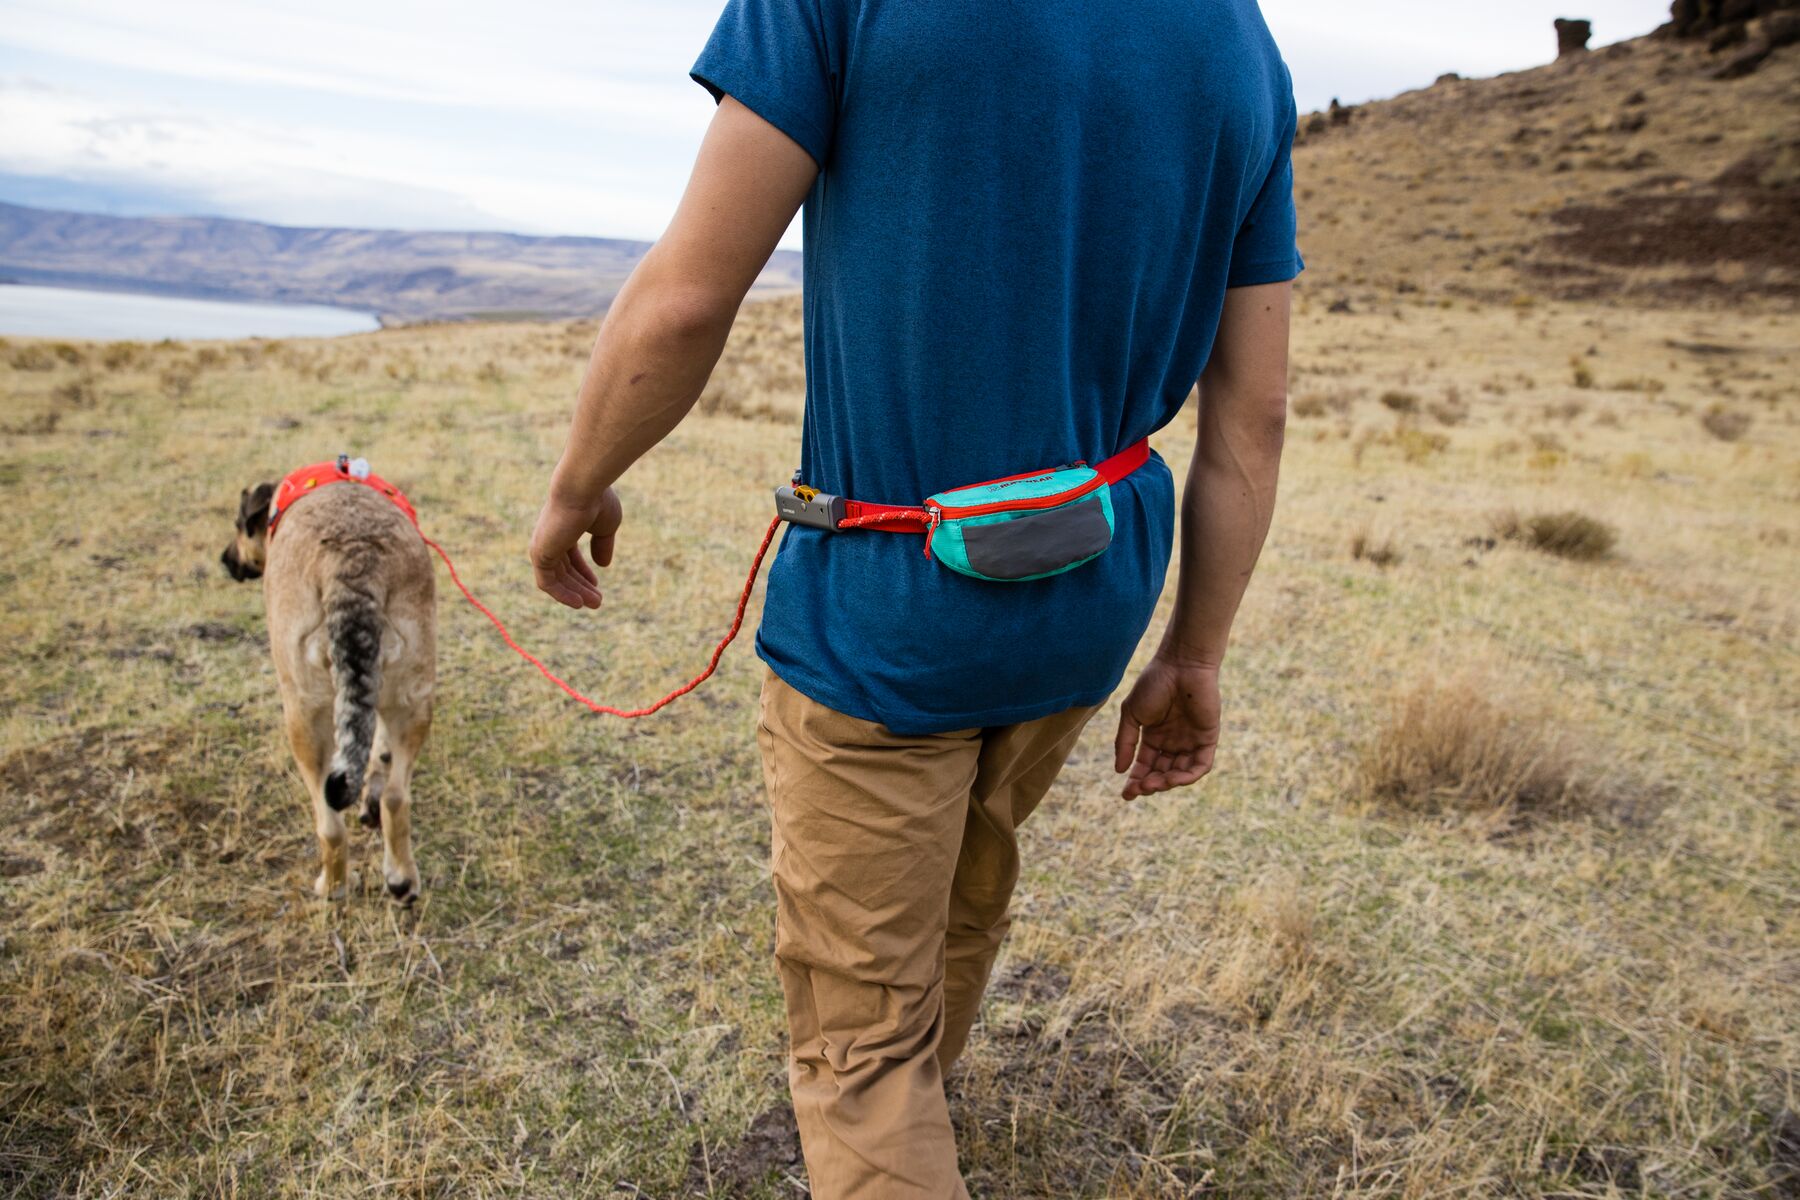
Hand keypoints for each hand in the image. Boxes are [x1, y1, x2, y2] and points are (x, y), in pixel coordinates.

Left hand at [529, 486, 622, 609]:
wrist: (582, 488)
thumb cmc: (597, 501)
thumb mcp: (606, 526)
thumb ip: (602, 545)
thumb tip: (603, 566)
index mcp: (562, 528)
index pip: (569, 556)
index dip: (582, 572)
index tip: (596, 584)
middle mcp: (549, 537)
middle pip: (563, 569)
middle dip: (580, 586)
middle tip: (597, 602)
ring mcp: (542, 546)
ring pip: (556, 578)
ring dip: (575, 593)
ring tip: (594, 604)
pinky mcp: (539, 554)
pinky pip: (547, 582)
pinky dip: (561, 594)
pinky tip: (577, 603)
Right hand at [1112, 656, 1221, 799]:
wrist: (1181, 664)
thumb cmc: (1154, 683)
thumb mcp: (1132, 714)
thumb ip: (1125, 742)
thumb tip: (1119, 770)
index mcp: (1154, 736)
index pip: (1146, 766)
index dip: (1136, 781)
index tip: (1126, 794)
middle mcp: (1173, 742)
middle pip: (1162, 772)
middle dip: (1150, 784)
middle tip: (1139, 789)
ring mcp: (1191, 741)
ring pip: (1181, 772)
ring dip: (1167, 782)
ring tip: (1154, 784)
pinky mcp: (1208, 738)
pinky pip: (1201, 765)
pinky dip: (1189, 776)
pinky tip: (1174, 778)